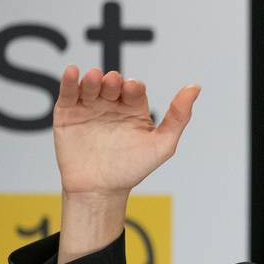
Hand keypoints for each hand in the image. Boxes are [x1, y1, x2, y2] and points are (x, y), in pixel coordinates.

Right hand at [53, 65, 200, 196]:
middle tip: (112, 83)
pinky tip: (73, 72)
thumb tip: (195, 87)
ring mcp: (89, 107)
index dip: (134, 87)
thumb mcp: (162, 146)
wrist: (100, 191)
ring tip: (94, 78)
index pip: (134, 89)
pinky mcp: (68, 113)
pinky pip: (68, 93)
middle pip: (112, 84)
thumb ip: (178, 117)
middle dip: (112, 81)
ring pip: (91, 85)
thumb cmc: (132, 170)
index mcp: (134, 109)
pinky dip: (70, 81)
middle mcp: (112, 104)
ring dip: (92, 79)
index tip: (132, 89)